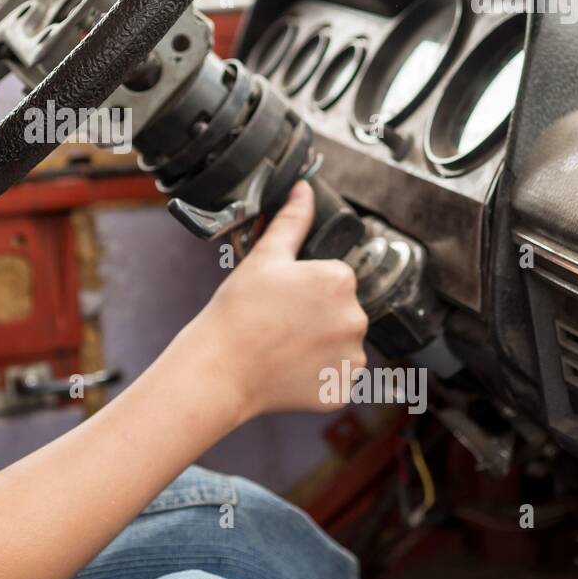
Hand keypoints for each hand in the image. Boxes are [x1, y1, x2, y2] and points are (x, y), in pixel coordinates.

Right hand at [184, 181, 369, 420]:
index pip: (335, 278)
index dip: (307, 286)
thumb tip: (304, 189)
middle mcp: (357, 318)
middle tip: (279, 322)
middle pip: (341, 311)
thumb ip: (292, 220)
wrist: (220, 368)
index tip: (282, 297)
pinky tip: (289, 368)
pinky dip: (318, 375)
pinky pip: (337, 377)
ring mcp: (352, 358)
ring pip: (341, 344)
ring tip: (282, 346)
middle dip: (316, 315)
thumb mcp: (264, 256)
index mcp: (341, 280)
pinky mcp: (342, 390)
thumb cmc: (238, 311)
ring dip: (321, 345)